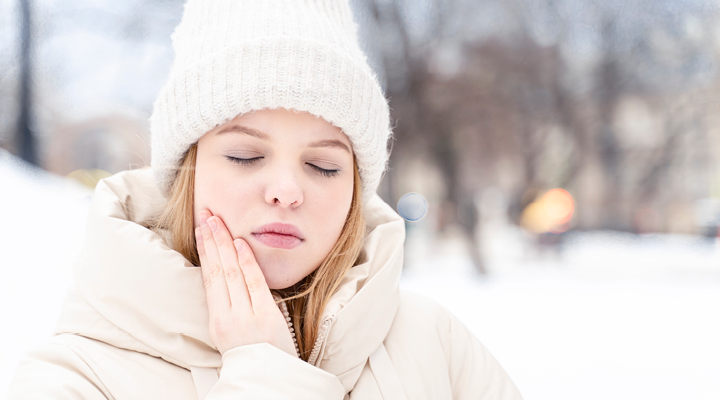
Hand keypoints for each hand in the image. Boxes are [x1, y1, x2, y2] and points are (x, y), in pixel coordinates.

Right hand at [195, 210, 297, 357]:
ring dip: (224, 244)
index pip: (208, 277)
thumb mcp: (233, 331)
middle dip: (211, 239)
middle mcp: (227, 317)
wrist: (269, 380)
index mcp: (216, 321)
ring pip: (230, 273)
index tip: (201, 227)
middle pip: (216, 270)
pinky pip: (254, 284)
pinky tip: (240, 243)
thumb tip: (228, 272)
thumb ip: (230, 304)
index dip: (205, 250)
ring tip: (217, 221)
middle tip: (206, 213)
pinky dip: (246, 262)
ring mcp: (245, 316)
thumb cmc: (254, 354)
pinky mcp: (264, 317)